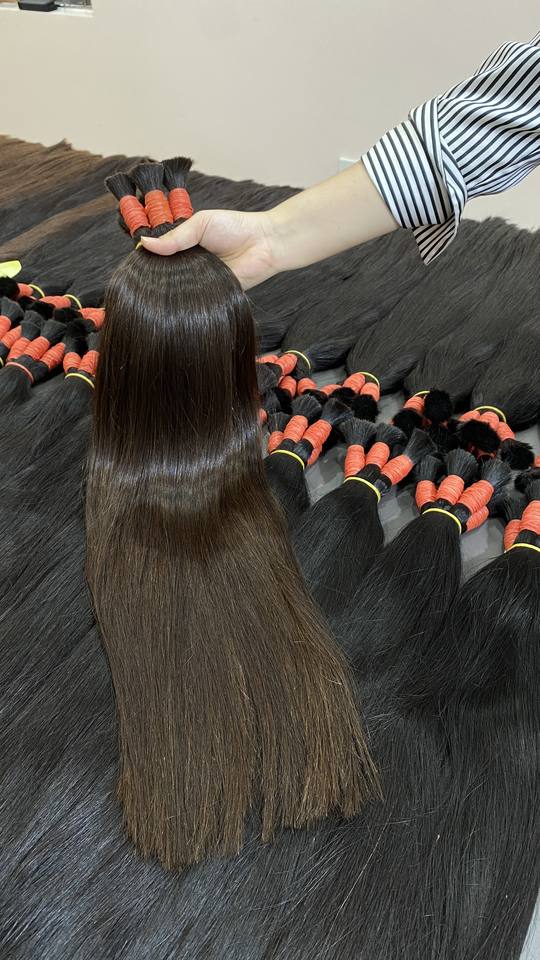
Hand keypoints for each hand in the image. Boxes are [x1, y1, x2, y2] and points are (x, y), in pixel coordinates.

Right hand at [140, 209, 277, 289]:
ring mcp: (199, 280)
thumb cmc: (235, 228)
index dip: (148, 258)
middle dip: (156, 276)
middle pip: (166, 273)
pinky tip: (177, 298)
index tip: (132, 263)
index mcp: (185, 245)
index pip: (160, 254)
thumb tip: (145, 244)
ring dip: (170, 288)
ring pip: (178, 288)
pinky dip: (187, 299)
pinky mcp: (211, 294)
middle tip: (139, 280)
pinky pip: (194, 299)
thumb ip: (175, 237)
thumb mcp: (200, 224)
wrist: (264, 244)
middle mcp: (190, 264)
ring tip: (154, 290)